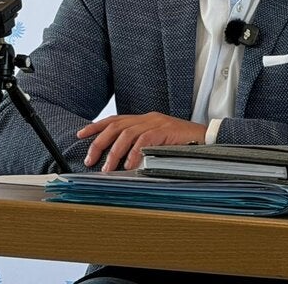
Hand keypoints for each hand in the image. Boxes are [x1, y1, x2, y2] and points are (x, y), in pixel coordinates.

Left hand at [77, 113, 206, 170]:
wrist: (207, 139)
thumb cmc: (182, 144)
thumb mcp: (158, 143)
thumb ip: (141, 146)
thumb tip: (120, 161)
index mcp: (145, 119)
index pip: (116, 120)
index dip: (96, 126)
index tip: (80, 135)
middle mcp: (148, 118)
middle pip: (116, 126)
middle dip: (99, 143)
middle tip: (90, 160)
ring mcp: (157, 123)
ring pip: (127, 134)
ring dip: (114, 153)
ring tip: (108, 168)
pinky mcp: (166, 130)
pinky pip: (144, 140)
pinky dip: (134, 153)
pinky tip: (129, 165)